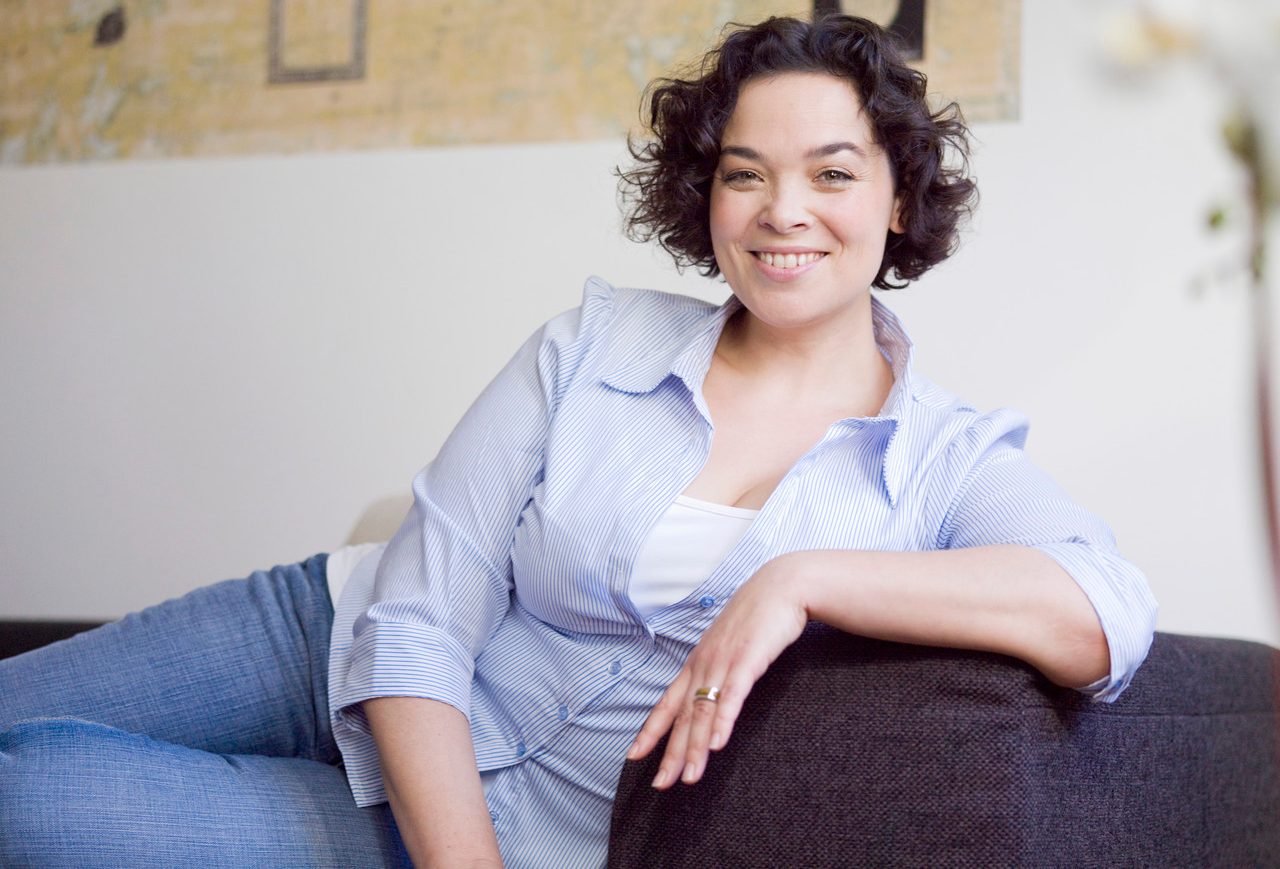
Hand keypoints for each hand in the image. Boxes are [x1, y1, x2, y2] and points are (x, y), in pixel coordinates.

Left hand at [626, 553, 809, 788]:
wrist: (781, 586)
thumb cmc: (758, 616)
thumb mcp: (731, 644)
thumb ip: (719, 667)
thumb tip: (712, 689)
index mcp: (698, 662)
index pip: (667, 702)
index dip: (650, 730)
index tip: (633, 755)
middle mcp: (704, 664)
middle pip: (682, 716)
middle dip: (670, 752)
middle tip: (660, 784)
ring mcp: (723, 662)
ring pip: (703, 712)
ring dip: (696, 748)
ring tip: (689, 778)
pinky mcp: (747, 661)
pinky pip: (731, 696)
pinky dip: (722, 721)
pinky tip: (717, 745)